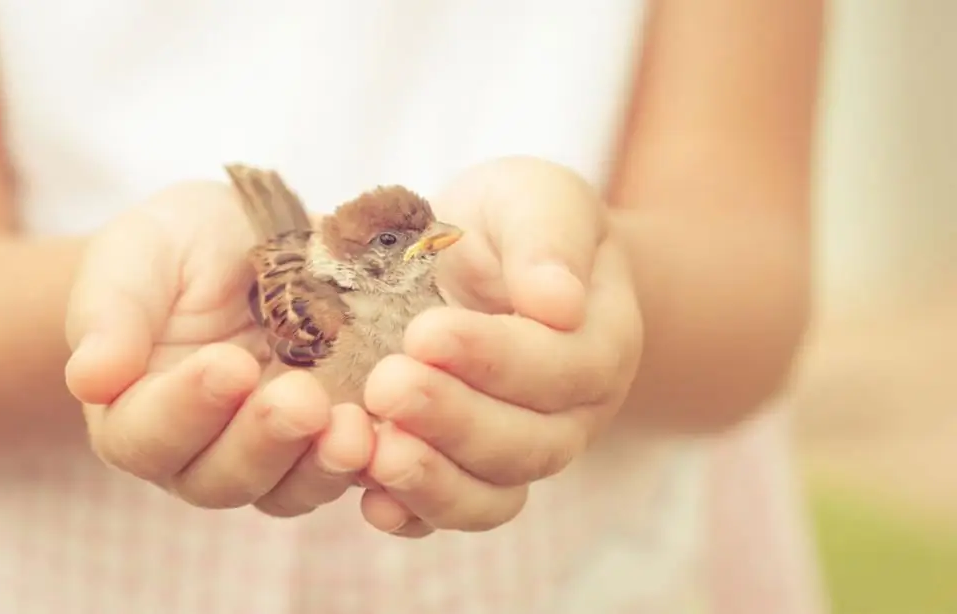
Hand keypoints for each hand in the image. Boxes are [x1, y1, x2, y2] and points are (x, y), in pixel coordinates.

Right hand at [64, 180, 372, 516]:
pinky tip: (396, 433)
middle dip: (263, 443)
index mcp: (136, 409)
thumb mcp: (138, 254)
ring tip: (354, 428)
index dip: (186, 410)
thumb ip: (112, 312)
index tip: (229, 365)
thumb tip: (89, 378)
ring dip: (321, 466)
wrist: (253, 240)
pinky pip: (350, 471)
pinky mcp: (330, 439)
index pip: (146, 435)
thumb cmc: (181, 246)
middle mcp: (201, 447)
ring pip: (288, 489)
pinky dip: (373, 462)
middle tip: (302, 400)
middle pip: (220, 478)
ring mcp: (272, 450)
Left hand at [359, 157, 643, 536]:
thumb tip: (558, 302)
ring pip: (492, 494)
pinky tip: (372, 502)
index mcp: (597, 344)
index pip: (559, 367)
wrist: (491, 258)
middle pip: (526, 443)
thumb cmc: (517, 222)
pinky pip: (452, 510)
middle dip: (454, 419)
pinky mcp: (466, 472)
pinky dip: (414, 514)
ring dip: (433, 481)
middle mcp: (567, 415)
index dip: (494, 358)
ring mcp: (518, 453)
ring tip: (376, 454)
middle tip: (387, 386)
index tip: (426, 331)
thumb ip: (551, 240)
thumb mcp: (539, 199)